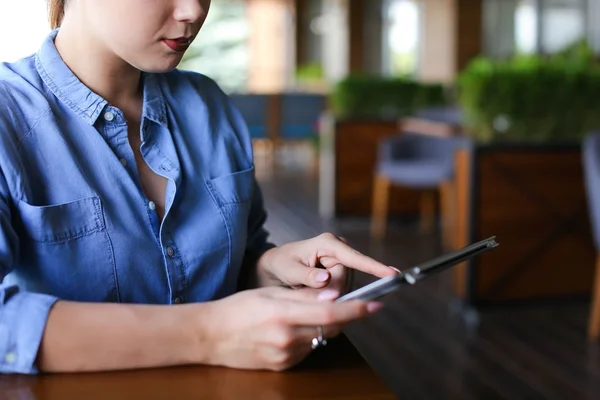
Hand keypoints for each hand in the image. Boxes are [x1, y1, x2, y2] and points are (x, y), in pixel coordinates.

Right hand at [202, 286, 382, 370]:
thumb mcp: (270, 293)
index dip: (356, 309)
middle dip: (343, 316)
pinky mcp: (282, 367)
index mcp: (283, 314)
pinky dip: (308, 338)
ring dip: (322, 327)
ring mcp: (285, 356)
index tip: (376, 304)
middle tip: (347, 304)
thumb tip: (333, 295)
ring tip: (300, 315)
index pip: (330, 313)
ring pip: (319, 339)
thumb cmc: (238, 308)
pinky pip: (306, 350)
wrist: (210, 336)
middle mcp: (287, 338)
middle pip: (330, 328)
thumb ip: (303, 296)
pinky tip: (290, 330)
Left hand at [256, 233, 397, 293]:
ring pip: (345, 288)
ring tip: (307, 289)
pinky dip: (329, 296)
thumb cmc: (281, 263)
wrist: (275, 266)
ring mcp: (342, 262)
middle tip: (308, 293)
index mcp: (328, 243)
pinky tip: (316, 292)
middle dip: (330, 292)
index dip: (374, 267)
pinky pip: (342, 290)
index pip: (355, 258)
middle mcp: (339, 250)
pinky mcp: (341, 273)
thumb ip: (307, 276)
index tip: (392, 274)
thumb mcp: (289, 269)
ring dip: (328, 295)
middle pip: (346, 280)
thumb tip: (326, 280)